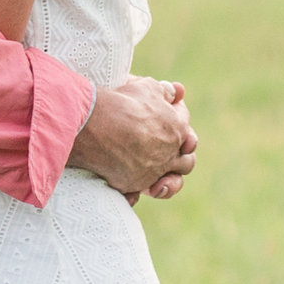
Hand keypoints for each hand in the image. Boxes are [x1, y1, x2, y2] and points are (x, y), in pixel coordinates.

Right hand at [70, 75, 195, 198]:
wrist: (94, 122)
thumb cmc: (121, 101)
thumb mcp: (146, 88)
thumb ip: (164, 91)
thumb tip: (176, 91)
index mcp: (177, 129)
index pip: (188, 135)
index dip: (181, 134)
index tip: (165, 129)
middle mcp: (169, 153)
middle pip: (186, 163)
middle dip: (179, 160)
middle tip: (163, 155)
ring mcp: (152, 172)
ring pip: (170, 184)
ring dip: (165, 183)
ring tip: (155, 182)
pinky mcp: (131, 185)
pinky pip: (136, 195)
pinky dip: (133, 195)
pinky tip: (129, 192)